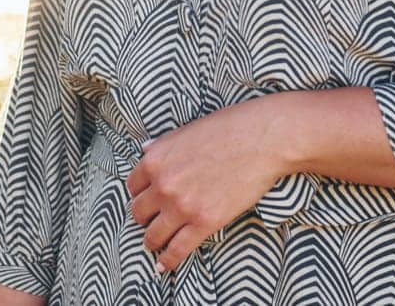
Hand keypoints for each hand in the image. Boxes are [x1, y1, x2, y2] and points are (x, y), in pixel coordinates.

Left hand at [124, 96, 291, 273]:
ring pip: (153, 235)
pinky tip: (164, 266)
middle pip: (138, 212)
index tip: (145, 200)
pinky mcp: (205, 223)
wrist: (261, 140)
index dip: (140, 195)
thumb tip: (145, 151)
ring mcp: (182, 206)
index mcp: (155, 160)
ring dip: (152, 241)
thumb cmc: (227, 129)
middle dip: (144, 218)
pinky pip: (177, 249)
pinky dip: (168, 261)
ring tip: (155, 243)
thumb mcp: (185, 132)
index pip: (132, 187)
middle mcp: (163, 185)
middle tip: (152, 220)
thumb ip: (162, 146)